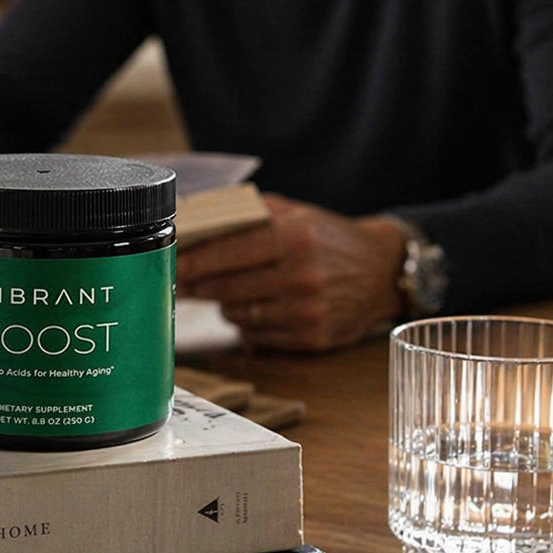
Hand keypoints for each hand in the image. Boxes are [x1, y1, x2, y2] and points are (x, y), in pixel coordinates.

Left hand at [176, 194, 406, 351]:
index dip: (192, 261)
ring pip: (237, 315)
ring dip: (223, 303)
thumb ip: (247, 213)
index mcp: (295, 238)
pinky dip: (246, 323)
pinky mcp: (313, 339)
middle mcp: (302, 277)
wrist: (382, 270)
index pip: (227, 253)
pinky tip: (252, 308)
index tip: (170, 264)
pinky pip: (257, 336)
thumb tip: (196, 218)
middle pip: (226, 288)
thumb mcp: (295, 213)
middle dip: (197, 285)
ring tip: (224, 290)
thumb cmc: (329, 237)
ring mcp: (308, 312)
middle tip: (180, 281)